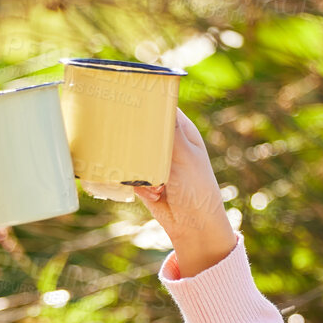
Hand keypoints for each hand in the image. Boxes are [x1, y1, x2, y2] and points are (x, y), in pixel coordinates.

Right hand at [132, 109, 237, 277]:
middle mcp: (165, 142)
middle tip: (124, 139)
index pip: (160, 107)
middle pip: (139, 127)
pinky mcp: (142, 178)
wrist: (193, 226)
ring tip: (156, 181)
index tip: (126, 96)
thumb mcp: (185, 157)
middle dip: (132, 136)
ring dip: (135, 166)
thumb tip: (160, 103)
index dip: (145, 100)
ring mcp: (152, 160)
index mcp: (180, 130)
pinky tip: (154, 193)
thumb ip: (171, 133)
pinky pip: (127, 172)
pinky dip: (134, 182)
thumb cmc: (197, 188)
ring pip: (129, 150)